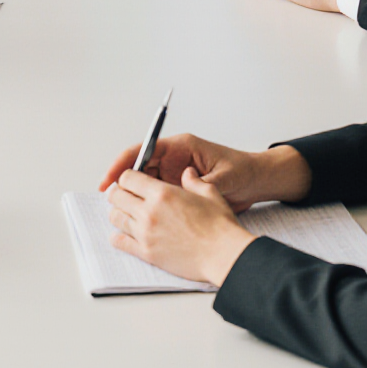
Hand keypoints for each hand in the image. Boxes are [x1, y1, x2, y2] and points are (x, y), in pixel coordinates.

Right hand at [99, 131, 309, 211]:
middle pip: (139, 168)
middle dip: (122, 182)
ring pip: (144, 185)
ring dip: (131, 196)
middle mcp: (174, 160)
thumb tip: (186, 186)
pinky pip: (155, 198)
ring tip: (119, 212)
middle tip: (109, 200)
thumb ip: (203, 183)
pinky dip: (145, 206)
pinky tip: (138, 219)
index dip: (124, 163)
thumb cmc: (242, 171)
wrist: (257, 181)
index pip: (145, 150)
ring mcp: (175, 176)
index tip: (111, 179)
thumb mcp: (223, 177)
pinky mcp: (178, 191)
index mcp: (181, 148)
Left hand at [107, 167, 252, 286]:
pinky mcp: (147, 253)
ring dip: (118, 213)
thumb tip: (187, 173)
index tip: (132, 180)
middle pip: (117, 196)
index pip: (128, 177)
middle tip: (124, 195)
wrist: (222, 255)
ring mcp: (146, 234)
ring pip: (116, 218)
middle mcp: (149, 212)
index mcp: (162, 193)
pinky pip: (121, 242)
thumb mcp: (209, 191)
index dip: (128, 176)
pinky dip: (118, 237)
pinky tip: (121, 234)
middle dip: (119, 193)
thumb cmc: (219, 226)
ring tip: (124, 212)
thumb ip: (193, 180)